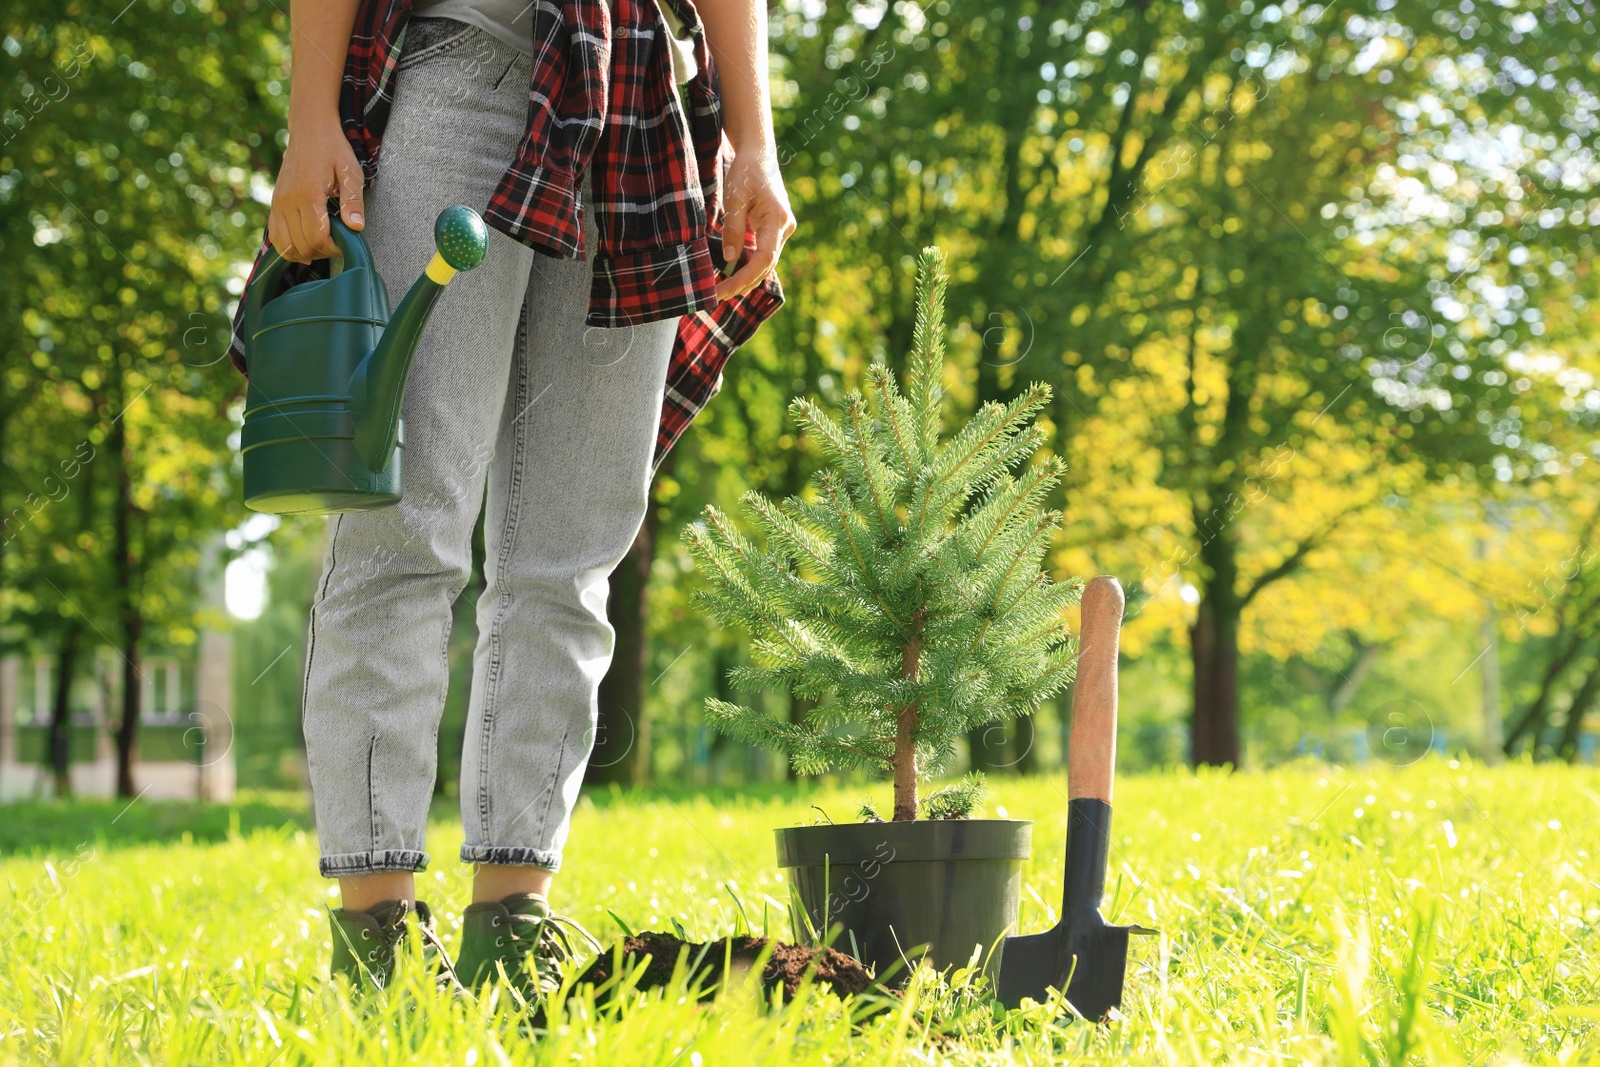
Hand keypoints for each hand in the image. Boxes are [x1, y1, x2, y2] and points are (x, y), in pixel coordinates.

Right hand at [268, 118, 364, 263]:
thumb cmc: (334, 150)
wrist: (310, 131)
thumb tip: (355, 227)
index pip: (317, 237)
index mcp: (307, 194)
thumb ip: (353, 201)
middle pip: (302, 245)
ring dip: (305, 253)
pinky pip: (275, 237)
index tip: (346, 242)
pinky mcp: (274, 204)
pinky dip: (289, 247)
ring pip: (285, 246)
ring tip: (323, 245)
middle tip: (338, 243)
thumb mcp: (350, 172)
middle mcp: (287, 201)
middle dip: (322, 252)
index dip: (334, 248)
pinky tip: (305, 246)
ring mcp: (277, 203)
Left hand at [717, 145, 796, 300]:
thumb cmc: (746, 171)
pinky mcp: (775, 230)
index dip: (743, 278)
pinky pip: (763, 254)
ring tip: (722, 290)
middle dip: (742, 283)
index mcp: (778, 220)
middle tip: (716, 296)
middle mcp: (785, 228)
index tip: (722, 290)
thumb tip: (730, 260)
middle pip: (766, 266)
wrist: (758, 153)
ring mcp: (782, 230)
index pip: (763, 259)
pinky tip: (732, 275)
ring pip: (765, 263)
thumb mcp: (735, 197)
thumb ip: (733, 228)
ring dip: (746, 278)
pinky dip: (748, 266)